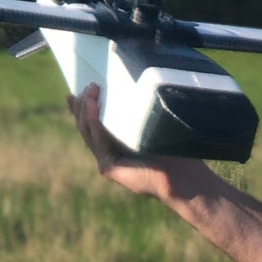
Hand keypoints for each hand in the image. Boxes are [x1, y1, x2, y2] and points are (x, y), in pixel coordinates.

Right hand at [67, 86, 208, 201]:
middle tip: (89, 85)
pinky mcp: (109, 167)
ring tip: (91, 89)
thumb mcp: (149, 126)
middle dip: (83, 104)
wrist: (181, 176)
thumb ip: (135, 115)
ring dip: (87, 108)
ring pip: (88, 131)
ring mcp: (105, 161)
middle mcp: (106, 153)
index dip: (82, 107)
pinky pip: (98, 139)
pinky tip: (94, 106)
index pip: (91, 123)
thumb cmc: (172, 149)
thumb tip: (129, 88)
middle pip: (85, 125)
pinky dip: (95, 120)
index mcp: (114, 143)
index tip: (79, 89)